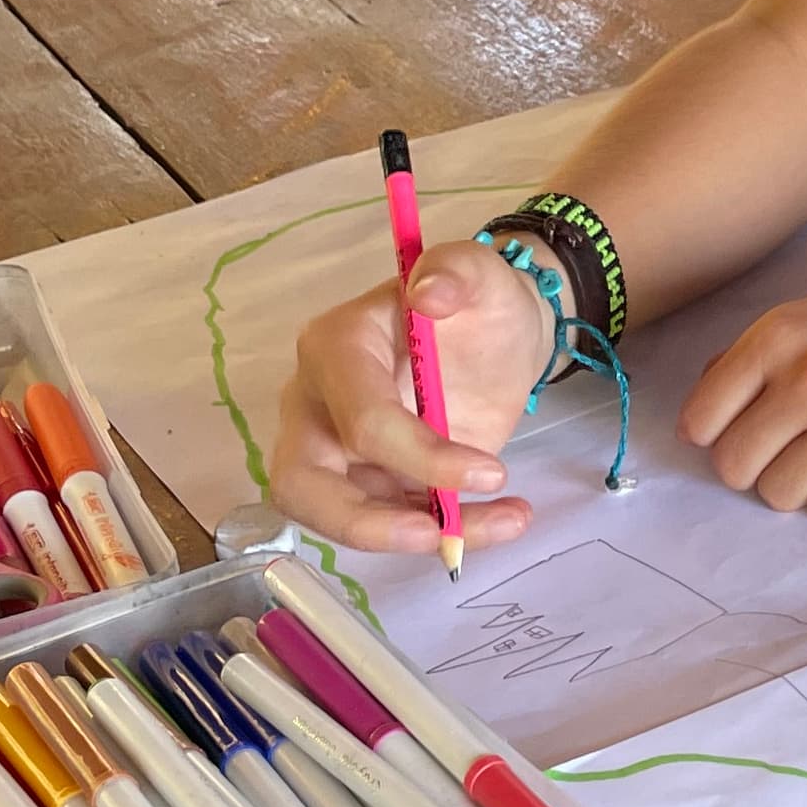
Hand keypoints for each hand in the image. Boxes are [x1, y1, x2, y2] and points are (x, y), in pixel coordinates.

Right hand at [269, 238, 556, 555]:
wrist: (498, 335)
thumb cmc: (477, 302)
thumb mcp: (480, 273)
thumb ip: (457, 269)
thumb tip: (429, 290)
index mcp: (333, 348)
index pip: (359, 420)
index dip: (420, 456)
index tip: (492, 472)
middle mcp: (318, 406)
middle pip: (302, 484)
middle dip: (366, 524)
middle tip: (435, 536)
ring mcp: (338, 452)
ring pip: (344, 520)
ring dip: (423, 536)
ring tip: (504, 523)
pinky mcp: (374, 484)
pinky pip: (393, 524)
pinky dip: (448, 534)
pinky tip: (504, 521)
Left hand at [683, 271, 806, 520]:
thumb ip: (759, 357)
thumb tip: (701, 409)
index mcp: (783, 333)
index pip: (702, 418)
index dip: (716, 437)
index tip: (747, 435)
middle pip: (735, 465)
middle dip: (760, 466)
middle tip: (799, 449)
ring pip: (780, 494)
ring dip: (804, 485)